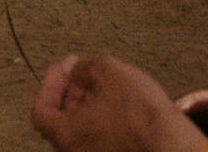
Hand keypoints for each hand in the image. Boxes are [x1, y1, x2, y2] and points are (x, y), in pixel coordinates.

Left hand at [30, 54, 202, 151]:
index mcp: (65, 135)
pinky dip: (95, 120)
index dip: (49, 85)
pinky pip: (94, 139)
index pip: (40, 111)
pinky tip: (111, 104)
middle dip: (67, 92)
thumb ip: (81, 68)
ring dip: (82, 106)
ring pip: (77, 132)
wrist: (167, 138)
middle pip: (58, 122)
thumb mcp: (106, 70)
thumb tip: (74, 69)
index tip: (60, 69)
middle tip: (79, 73)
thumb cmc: (138, 110)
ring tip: (98, 85)